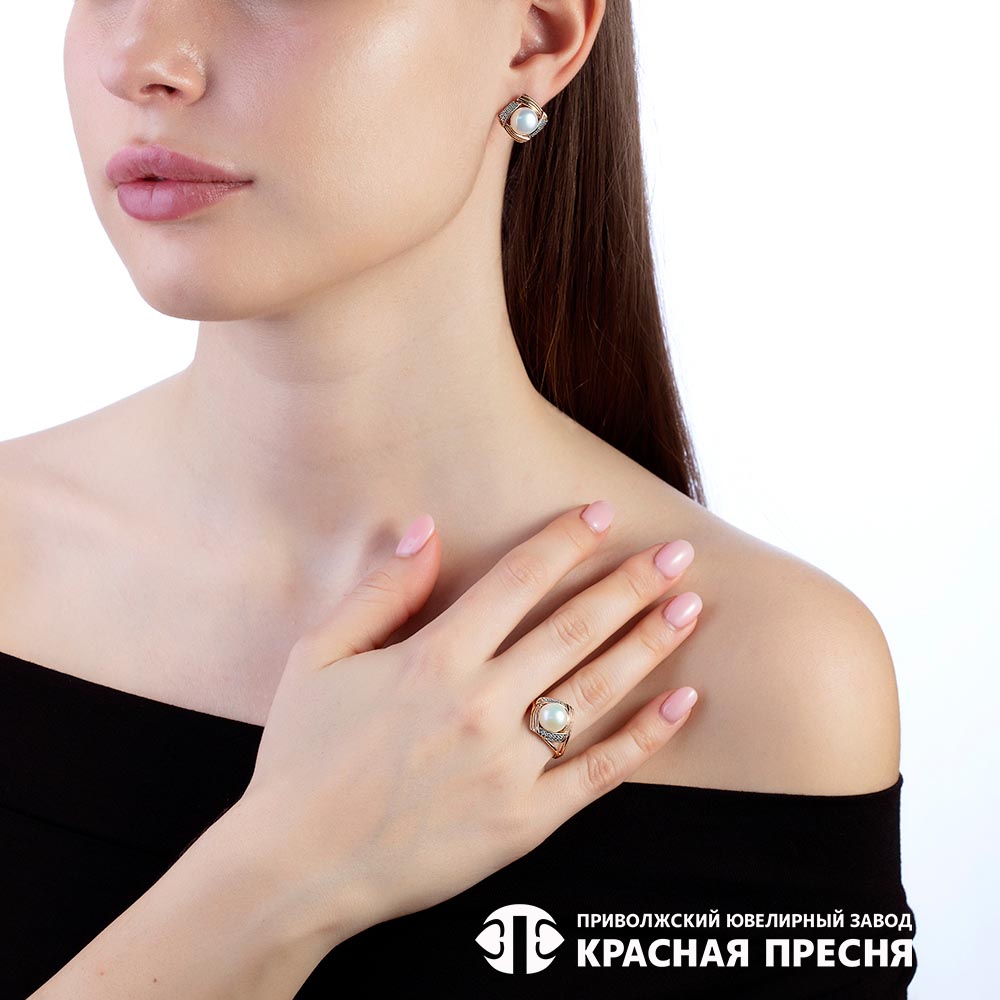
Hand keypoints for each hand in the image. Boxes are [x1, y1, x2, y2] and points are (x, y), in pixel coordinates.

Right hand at [238, 501, 701, 944]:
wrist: (296, 870)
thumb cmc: (302, 760)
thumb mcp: (318, 658)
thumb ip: (379, 591)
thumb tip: (425, 531)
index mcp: (433, 659)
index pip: (518, 581)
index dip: (565, 541)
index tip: (601, 513)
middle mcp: (481, 705)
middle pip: (575, 628)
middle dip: (632, 583)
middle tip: (677, 553)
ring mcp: (509, 766)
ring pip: (598, 690)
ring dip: (650, 643)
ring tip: (689, 607)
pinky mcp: (525, 821)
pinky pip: (599, 773)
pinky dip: (647, 737)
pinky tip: (682, 703)